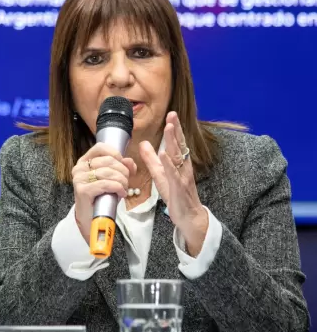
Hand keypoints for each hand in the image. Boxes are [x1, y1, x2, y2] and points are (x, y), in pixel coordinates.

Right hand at [72, 143, 136, 243]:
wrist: (91, 220)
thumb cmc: (101, 198)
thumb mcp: (112, 179)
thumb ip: (121, 167)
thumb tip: (129, 161)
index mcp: (84, 161)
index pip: (100, 147)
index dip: (116, 154)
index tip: (124, 165)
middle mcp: (79, 168)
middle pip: (108, 161)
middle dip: (123, 171)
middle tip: (126, 182)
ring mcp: (79, 179)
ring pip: (108, 172)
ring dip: (122, 181)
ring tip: (124, 189)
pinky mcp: (82, 191)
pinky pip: (106, 184)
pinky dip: (118, 188)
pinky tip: (121, 194)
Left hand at [139, 112, 207, 255]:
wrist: (189, 217)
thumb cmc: (176, 195)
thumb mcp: (161, 175)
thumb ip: (152, 160)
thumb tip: (143, 144)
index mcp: (179, 164)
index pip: (177, 143)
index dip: (174, 129)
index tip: (170, 114)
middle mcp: (183, 168)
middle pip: (179, 146)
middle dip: (176, 130)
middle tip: (172, 114)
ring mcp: (182, 177)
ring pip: (178, 157)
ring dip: (173, 142)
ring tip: (169, 128)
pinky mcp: (178, 188)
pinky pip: (173, 174)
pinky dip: (168, 164)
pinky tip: (164, 154)